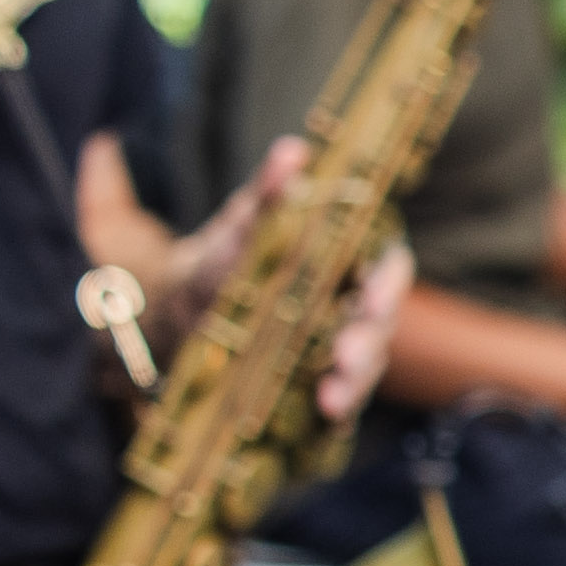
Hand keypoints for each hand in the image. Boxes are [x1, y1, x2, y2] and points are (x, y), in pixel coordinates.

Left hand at [148, 143, 405, 426]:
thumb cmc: (219, 265)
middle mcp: (348, 310)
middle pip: (379, 326)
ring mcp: (334, 354)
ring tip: (331, 395)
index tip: (372, 295)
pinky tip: (324, 413)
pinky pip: (340, 405)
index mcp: (342, 264)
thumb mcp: (237, 229)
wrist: (176, 320)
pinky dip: (337, 411)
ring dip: (354, 381)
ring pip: (364, 369)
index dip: (389, 282)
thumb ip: (267, 194)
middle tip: (345, 354)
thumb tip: (292, 151)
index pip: (386, 268)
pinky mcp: (315, 391)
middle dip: (369, 342)